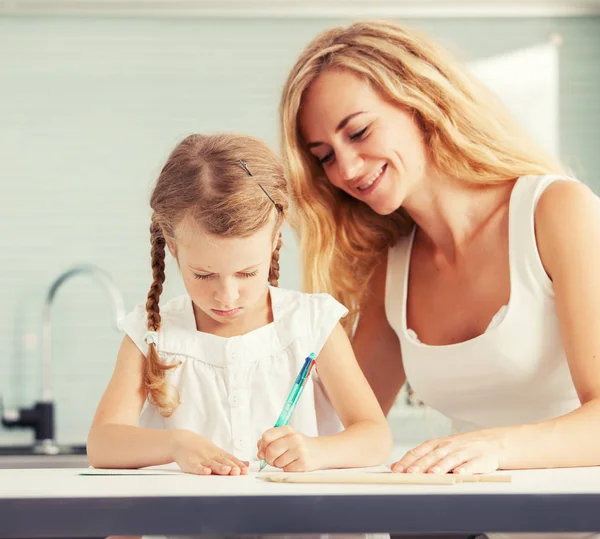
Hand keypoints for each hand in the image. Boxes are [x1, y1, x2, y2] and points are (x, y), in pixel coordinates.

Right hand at [172, 429, 248, 475]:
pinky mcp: (190, 463)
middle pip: (223, 461)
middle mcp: (212, 456)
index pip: (231, 459)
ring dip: (219, 467)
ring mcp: (201, 459)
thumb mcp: (218, 452)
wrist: (182, 441)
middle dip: (231, 466)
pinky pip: (196, 467)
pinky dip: (201, 469)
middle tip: (238, 472)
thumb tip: (248, 465)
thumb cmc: (202, 449)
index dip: (238, 465)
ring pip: (212, 464)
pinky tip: (206, 472)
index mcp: (219, 454)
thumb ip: (232, 459)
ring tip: (227, 471)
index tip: (245, 470)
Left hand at [257, 425, 322, 471]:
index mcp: (287, 430)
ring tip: (287, 460)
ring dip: (279, 465)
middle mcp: (294, 438)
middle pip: (271, 451)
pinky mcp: (304, 463)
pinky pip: (286, 470)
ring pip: (278, 462)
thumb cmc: (298, 445)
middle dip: (269, 459)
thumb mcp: (285, 437)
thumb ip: (270, 441)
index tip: (264, 450)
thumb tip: (260, 452)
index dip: (262, 446)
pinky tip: (294, 463)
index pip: (266, 436)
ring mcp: (300, 451)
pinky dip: (287, 469)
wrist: (320, 451)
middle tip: (274, 459)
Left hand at [391, 429, 507, 474]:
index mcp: (438, 444)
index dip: (408, 460)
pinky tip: (459, 474)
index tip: (396, 469)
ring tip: (432, 474)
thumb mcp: (441, 449)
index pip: (420, 451)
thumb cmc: (460, 448)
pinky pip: (471, 465)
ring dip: (440, 466)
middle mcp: (449, 446)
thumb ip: (422, 457)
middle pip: (432, 456)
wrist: (491, 443)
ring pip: (450, 459)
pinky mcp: (480, 459)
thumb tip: (398, 466)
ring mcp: (464, 452)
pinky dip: (465, 470)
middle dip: (420, 464)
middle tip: (409, 473)